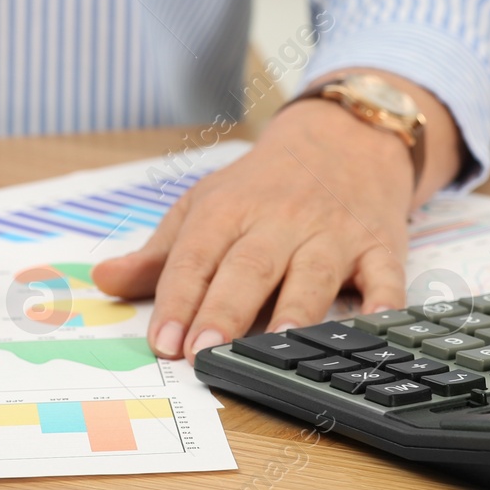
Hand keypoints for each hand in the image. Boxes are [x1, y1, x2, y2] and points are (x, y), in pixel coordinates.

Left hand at [93, 72, 459, 358]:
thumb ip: (159, 253)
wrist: (345, 137)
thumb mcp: (206, 205)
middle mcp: (280, 221)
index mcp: (229, 210)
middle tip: (204, 351)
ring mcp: (333, 234)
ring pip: (313, 273)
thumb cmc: (265, 186)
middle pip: (249, 267)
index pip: (196, 256)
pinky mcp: (380, 246)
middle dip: (225, 310)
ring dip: (297, 309)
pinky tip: (374, 328)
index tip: (162, 342)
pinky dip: (384, 303)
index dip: (177, 299)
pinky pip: (386, 277)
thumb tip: (103, 280)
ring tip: (279, 344)